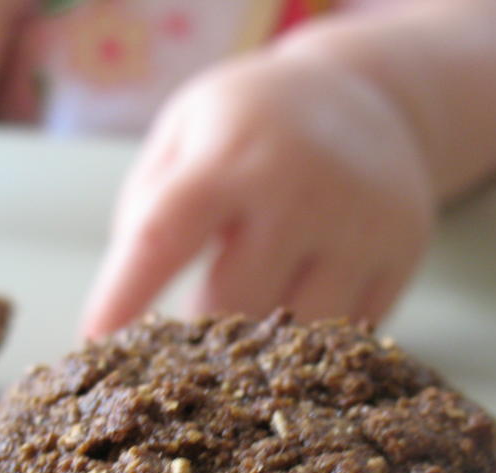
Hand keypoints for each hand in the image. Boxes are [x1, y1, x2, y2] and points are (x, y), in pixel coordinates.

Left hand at [80, 50, 434, 337]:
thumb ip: (151, 206)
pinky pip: (346, 336)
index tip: (94, 344)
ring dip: (257, 349)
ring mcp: (360, 229)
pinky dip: (312, 344)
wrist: (371, 99)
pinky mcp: (401, 259)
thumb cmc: (254, 123)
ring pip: (294, 335)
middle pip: (231, 306)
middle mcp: (300, 193)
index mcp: (231, 156)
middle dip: (196, 335)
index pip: (161, 239)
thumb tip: (130, 302)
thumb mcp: (186, 132)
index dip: (123, 298)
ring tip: (240, 335)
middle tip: (180, 343)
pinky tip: (296, 319)